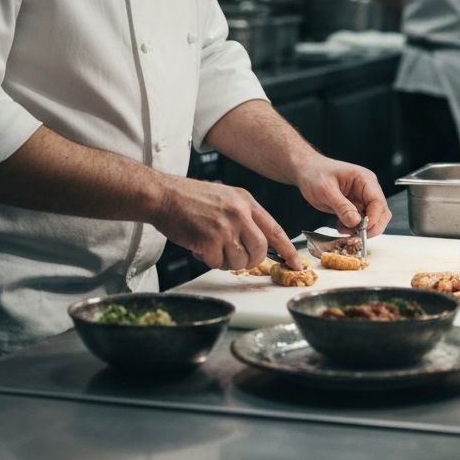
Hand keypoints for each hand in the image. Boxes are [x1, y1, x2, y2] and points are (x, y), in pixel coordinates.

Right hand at [151, 176, 301, 270]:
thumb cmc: (190, 198)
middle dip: (249, 260)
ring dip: (225, 261)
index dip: (287, 249)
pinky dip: (207, 260)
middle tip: (235, 257)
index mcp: (245, 201)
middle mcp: (239, 212)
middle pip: (260, 250)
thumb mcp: (225, 198)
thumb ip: (243, 217)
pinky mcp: (209, 240)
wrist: (163, 195)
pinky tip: (199, 245)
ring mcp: (225, 226)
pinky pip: (217, 263)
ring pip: (239, 261)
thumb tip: (258, 243)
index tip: (296, 263)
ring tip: (211, 245)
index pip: (274, 229)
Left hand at [294, 157, 391, 236]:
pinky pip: (360, 222)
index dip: (374, 219)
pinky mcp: (354, 207)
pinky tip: (339, 226)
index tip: (362, 230)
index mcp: (365, 179)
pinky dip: (352, 228)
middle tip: (354, 235)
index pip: (378, 202)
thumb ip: (342, 206)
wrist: (306, 171)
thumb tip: (356, 222)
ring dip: (360, 229)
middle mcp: (367, 189)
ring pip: (372, 220)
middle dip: (370, 227)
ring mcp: (361, 199)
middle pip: (381, 213)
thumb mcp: (326, 189)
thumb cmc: (315, 173)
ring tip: (342, 228)